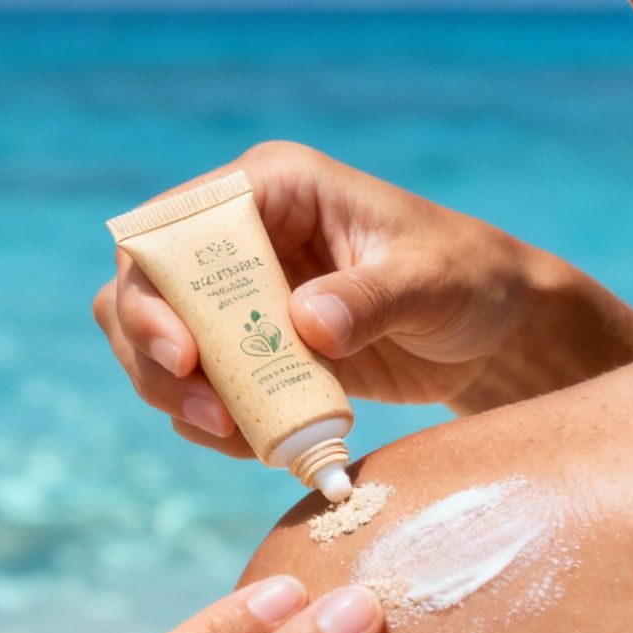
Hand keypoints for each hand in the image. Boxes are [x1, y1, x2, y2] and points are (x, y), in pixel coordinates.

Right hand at [94, 142, 632, 454]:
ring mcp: (236, 293)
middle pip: (141, 288)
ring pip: (151, 341)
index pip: (174, 226)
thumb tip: (305, 324)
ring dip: (171, 393)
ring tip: (232, 432)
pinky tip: (255, 443)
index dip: (155, 287)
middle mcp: (240, 235)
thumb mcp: (431, 282)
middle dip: (153, 354)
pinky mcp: (245, 346)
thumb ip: (370, 298)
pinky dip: (209, 422)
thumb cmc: (469, 281)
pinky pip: (193, 387)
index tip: (185, 355)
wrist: (491, 334)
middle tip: (209, 411)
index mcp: (272, 189)